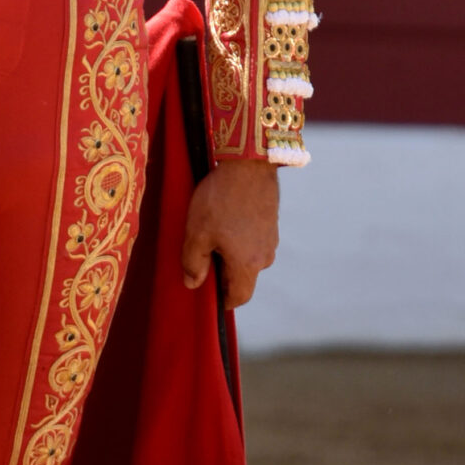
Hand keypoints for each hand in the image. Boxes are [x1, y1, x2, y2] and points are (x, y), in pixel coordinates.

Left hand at [181, 158, 278, 306]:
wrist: (249, 163)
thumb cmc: (220, 199)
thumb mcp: (197, 233)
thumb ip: (193, 263)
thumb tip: (193, 284)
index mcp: (247, 264)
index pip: (239, 298)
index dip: (222, 300)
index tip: (208, 293)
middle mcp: (265, 256)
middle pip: (243, 278)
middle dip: (223, 274)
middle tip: (203, 257)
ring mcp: (271, 238)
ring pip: (249, 258)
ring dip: (232, 254)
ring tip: (213, 233)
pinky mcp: (271, 222)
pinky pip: (254, 240)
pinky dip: (240, 238)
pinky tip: (225, 220)